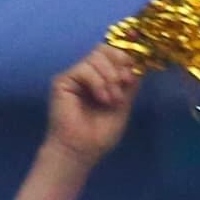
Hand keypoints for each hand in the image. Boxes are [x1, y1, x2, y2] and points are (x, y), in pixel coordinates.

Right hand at [45, 45, 141, 163]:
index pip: (112, 54)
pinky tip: (102, 99)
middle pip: (103, 49)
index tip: (133, 71)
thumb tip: (137, 64)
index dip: (125, 56)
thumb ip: (129, 85)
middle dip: (118, 63)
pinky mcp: (63, 81)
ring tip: (113, 100)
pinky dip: (98, 82)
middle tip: (125, 83)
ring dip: (110, 78)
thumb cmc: (100, 134)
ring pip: (95, 57)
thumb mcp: (123, 106)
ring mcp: (74, 76)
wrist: (82, 150)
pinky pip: (84, 69)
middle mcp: (87, 74)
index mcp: (101, 78)